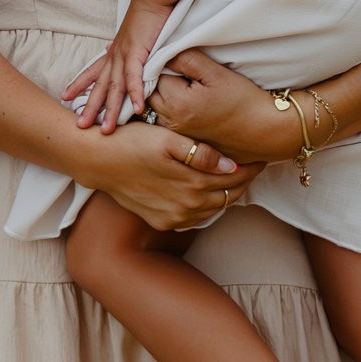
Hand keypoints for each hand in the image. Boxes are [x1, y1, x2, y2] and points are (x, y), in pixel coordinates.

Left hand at [67, 0, 172, 133]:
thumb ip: (124, 48)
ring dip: (112, 110)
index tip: (65, 97)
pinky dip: (136, 94)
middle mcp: (115, 56)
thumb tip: (111, 49)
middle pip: (100, 87)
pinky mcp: (139, 53)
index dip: (79, 85)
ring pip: (115, 88)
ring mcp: (125, 55)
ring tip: (107, 130)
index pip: (91, 72)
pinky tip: (138, 109)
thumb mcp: (131, 36)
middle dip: (90, 108)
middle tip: (80, 126)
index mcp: (113, 52)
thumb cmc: (145, 15)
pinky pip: (135, 78)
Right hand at [78, 120, 250, 232]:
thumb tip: (229, 165)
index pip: (234, 178)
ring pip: (213, 209)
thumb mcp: (167, 139)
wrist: (99, 161)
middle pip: (227, 196)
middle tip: (256, 166)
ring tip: (238, 178)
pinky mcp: (162, 222)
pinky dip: (208, 206)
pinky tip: (210, 194)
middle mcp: (186, 206)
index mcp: (192, 184)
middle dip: (244, 181)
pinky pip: (195, 218)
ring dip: (227, 194)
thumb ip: (200, 154)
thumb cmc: (133, 141)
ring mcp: (173, 217)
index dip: (251, 167)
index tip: (262, 156)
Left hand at [144, 48, 302, 165]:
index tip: (178, 58)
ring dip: (163, 93)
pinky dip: (169, 108)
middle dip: (159, 78)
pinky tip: (187, 102)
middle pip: (150, 91)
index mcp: (177, 102)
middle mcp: (171, 121)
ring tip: (185, 85)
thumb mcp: (217, 73)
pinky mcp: (184, 140)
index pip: (154, 73)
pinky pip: (165, 119)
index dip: (164, 61)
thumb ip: (187, 59)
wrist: (264, 131)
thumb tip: (165, 51)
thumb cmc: (244, 100)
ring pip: (155, 106)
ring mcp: (176, 133)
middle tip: (181, 70)